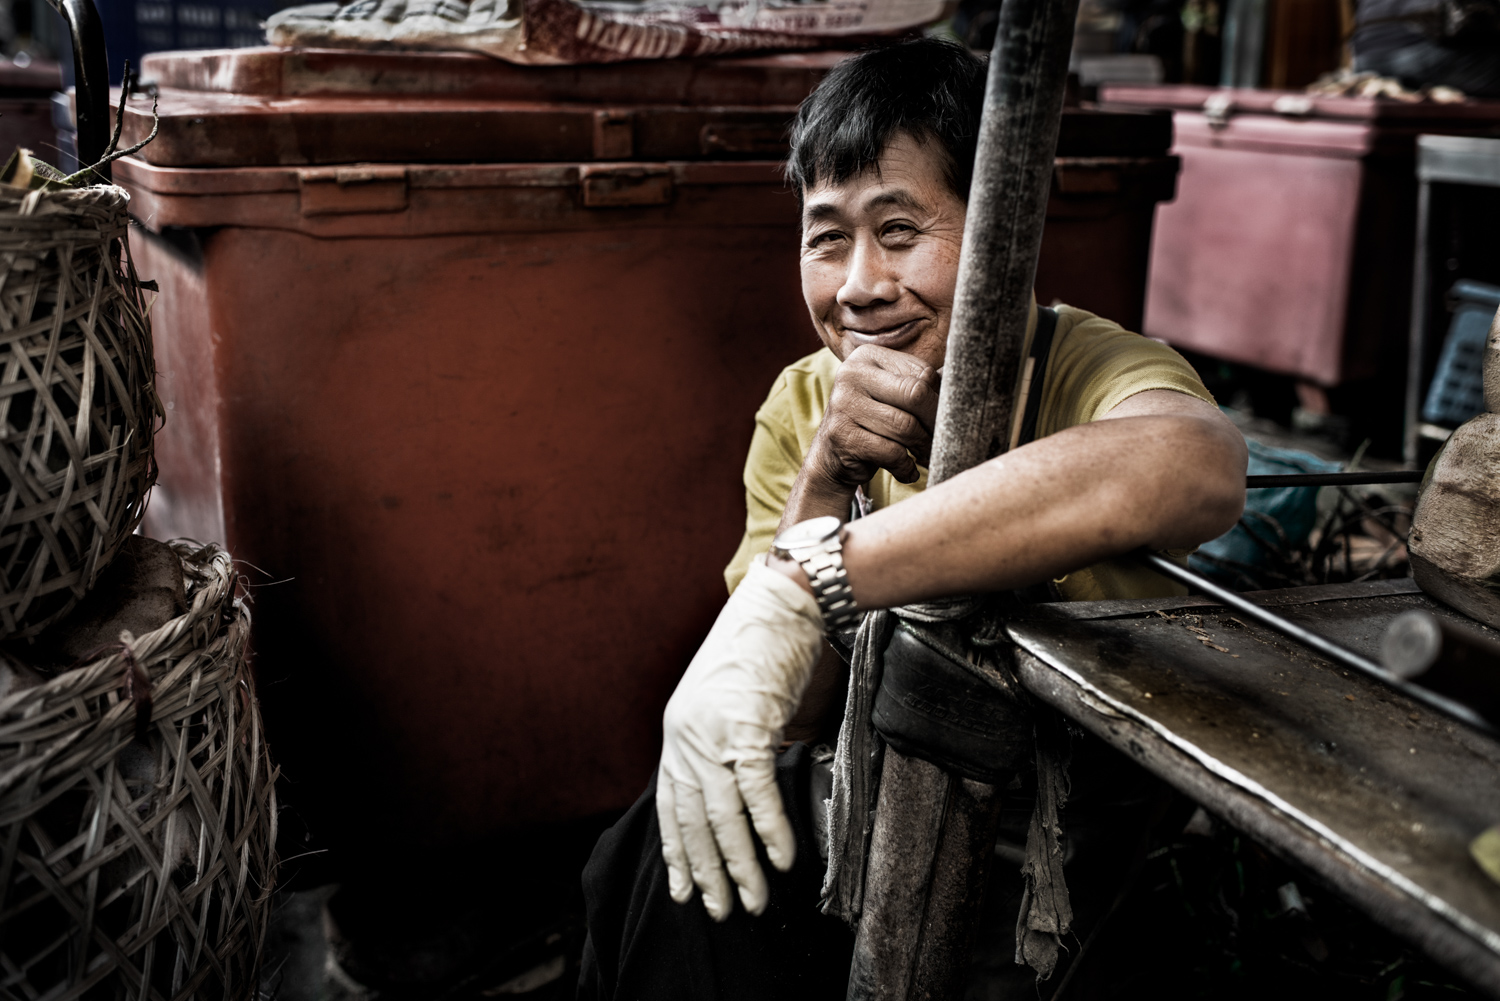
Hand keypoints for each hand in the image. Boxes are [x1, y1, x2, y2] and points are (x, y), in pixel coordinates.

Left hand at [657, 559, 823, 919]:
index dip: (678, 852)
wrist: (783, 600)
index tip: (685, 890)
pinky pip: (757, 791)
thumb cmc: (763, 649)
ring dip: (740, 865)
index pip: (670, 806)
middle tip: (720, 912)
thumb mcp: (731, 701)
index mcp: (678, 731)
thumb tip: (745, 796)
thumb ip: (730, 745)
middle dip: (707, 872)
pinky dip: (770, 829)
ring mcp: (714, 731)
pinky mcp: (749, 725)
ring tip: (754, 901)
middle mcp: (687, 735)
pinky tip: (781, 861)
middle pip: (693, 820)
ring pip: (723, 816)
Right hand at [810, 345, 939, 492]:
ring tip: (923, 457)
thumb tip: (969, 381)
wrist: (832, 456)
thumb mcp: (893, 396)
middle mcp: (851, 374)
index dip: (938, 400)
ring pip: (905, 427)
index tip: (941, 420)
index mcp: (868, 356)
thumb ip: (922, 386)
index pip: (921, 374)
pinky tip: (907, 470)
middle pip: (915, 395)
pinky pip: (890, 452)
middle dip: (933, 424)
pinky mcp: (841, 435)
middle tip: (939, 442)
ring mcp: (843, 403)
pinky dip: (905, 467)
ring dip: (921, 448)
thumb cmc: (873, 422)